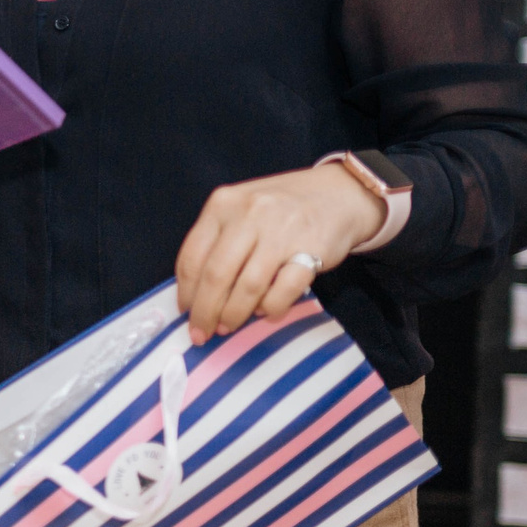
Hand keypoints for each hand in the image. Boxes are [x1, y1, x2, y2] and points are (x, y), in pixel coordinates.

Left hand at [174, 165, 386, 345]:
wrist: (340, 194)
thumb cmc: (282, 208)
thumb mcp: (241, 210)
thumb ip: (217, 240)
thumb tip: (195, 293)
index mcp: (223, 204)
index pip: (192, 256)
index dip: (186, 291)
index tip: (185, 311)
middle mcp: (250, 214)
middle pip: (216, 275)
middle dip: (205, 311)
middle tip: (202, 332)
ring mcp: (282, 231)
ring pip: (247, 287)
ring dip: (234, 314)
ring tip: (229, 326)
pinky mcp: (312, 250)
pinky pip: (283, 291)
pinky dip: (270, 308)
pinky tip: (265, 312)